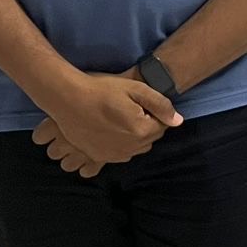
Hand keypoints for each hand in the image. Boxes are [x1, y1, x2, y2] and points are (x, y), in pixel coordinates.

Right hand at [36, 72, 181, 169]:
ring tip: (118, 119)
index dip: (153, 113)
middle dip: (145, 126)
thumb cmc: (103, 90)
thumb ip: (161, 105)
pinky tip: (109, 131)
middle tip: (129, 110)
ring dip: (133, 137)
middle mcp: (129, 148)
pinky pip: (118, 154)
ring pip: (135, 148)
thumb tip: (178, 121)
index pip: (162, 126)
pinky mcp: (97, 157)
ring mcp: (112, 155)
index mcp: (141, 131)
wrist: (68, 99)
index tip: (139, 104)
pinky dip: (119, 145)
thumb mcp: (137, 90)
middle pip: (149, 139)